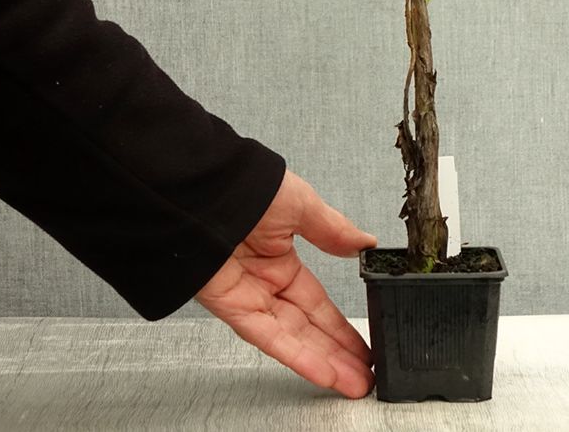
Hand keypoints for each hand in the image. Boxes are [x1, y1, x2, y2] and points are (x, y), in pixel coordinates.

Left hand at [195, 170, 376, 397]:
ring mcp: (247, 295)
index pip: (316, 301)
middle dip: (338, 352)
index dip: (340, 324)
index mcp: (279, 256)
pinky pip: (267, 336)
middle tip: (366, 375)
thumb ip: (333, 230)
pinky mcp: (229, 306)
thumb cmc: (245, 185)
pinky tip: (321, 370)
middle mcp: (263, 281)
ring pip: (291, 337)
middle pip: (307, 326)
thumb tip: (364, 242)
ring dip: (323, 362)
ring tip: (354, 383)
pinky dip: (295, 355)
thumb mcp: (301, 204)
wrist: (202, 186)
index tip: (363, 342)